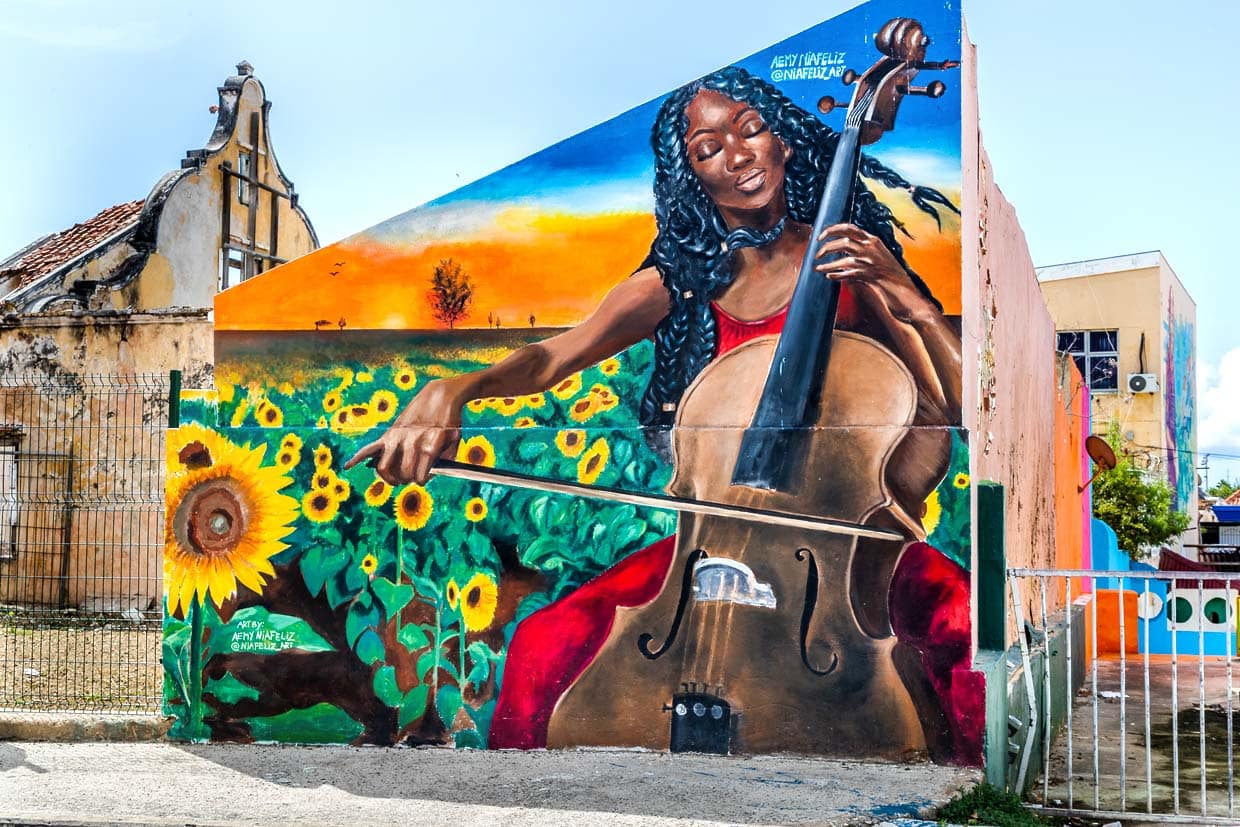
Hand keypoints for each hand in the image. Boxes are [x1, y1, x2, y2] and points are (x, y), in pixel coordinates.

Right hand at [344, 378, 466, 484]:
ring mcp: (397, 437)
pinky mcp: (389, 433)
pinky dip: (357, 457)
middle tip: (412, 476)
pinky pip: (369, 447)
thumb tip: (429, 476)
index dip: (423, 480)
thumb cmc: (450, 422)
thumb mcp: (455, 442)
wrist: (439, 396)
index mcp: (430, 443)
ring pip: (383, 467)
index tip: (424, 477)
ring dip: (389, 478)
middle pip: (403, 474)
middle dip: (408, 480)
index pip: (421, 475)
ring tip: (396, 479)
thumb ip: (445, 461)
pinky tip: (348, 466)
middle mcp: (411, 441)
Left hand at [813, 223, 934, 324]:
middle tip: (817, 254)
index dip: (833, 229)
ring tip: (818, 268)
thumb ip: (862, 255)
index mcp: (874, 241)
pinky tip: (829, 277)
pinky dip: (836, 275)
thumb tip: (840, 257)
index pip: (850, 228)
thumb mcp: (878, 261)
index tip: (820, 236)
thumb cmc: (892, 280)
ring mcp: (873, 262)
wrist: (909, 296)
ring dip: (828, 263)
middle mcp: (873, 248)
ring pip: (844, 257)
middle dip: (827, 245)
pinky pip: (848, 273)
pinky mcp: (872, 276)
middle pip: (844, 239)